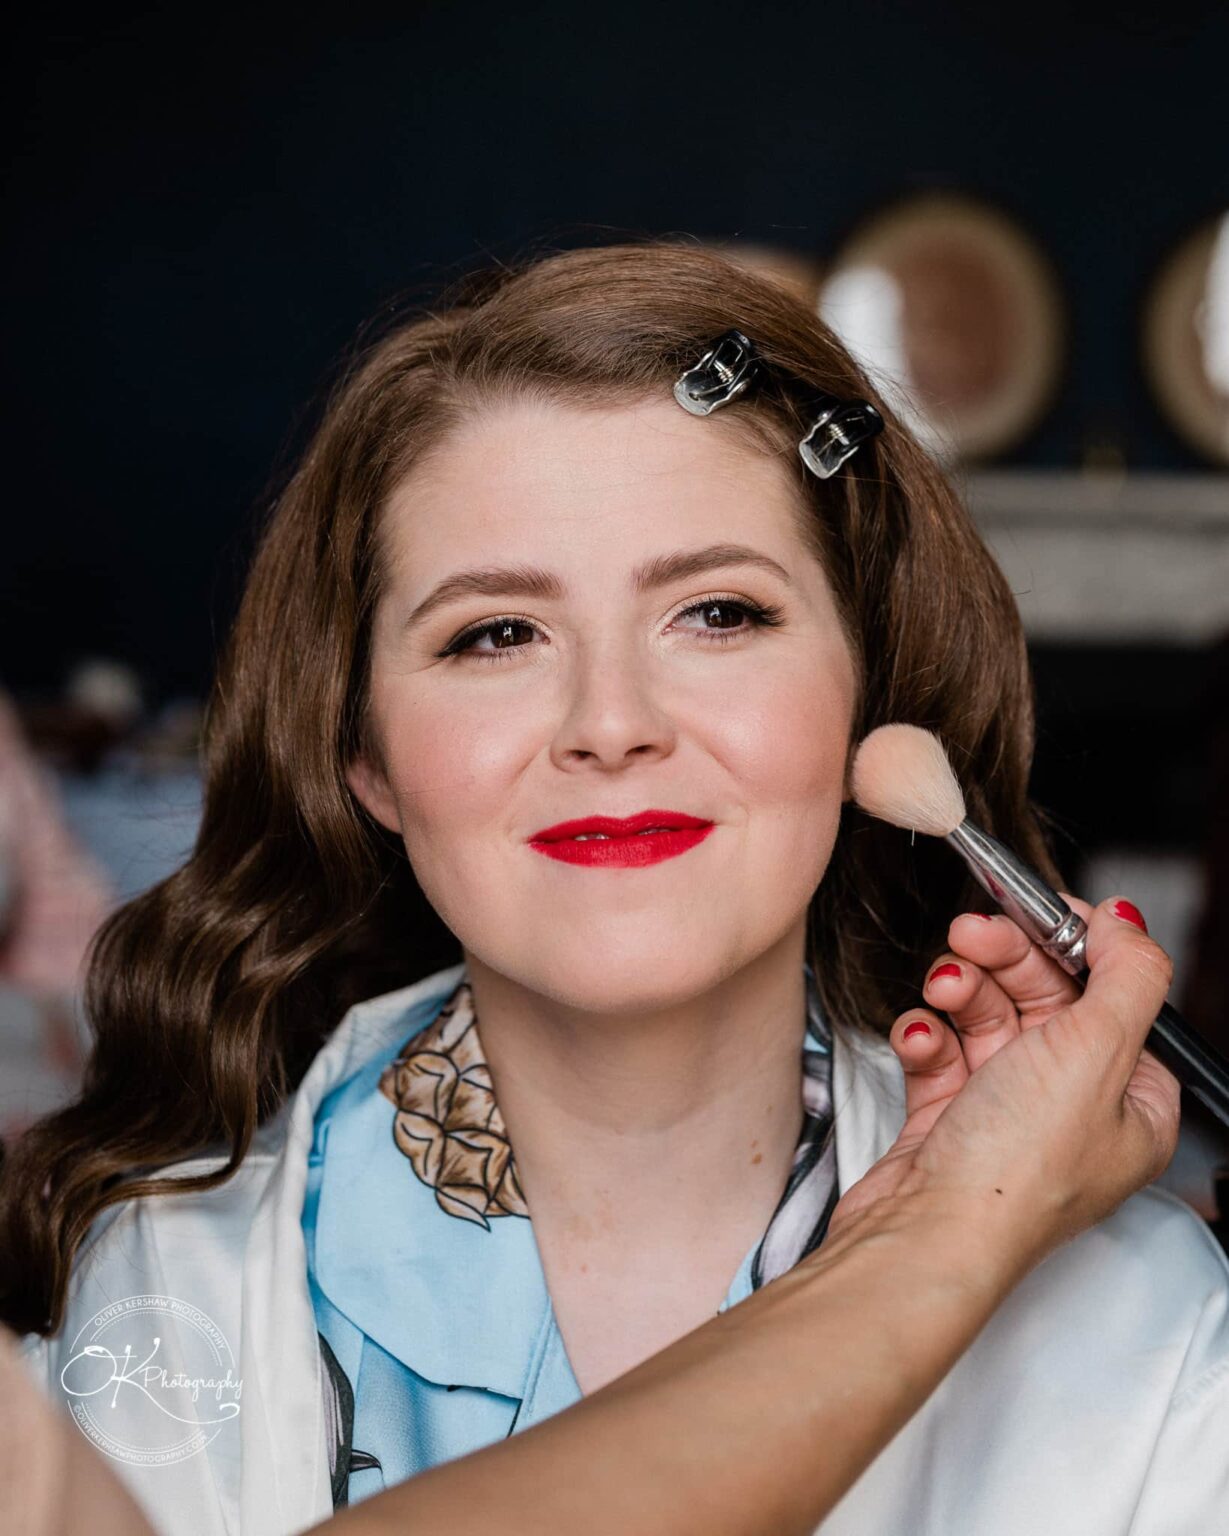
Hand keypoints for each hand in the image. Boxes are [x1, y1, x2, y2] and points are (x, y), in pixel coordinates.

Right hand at [827, 895, 1180, 1275]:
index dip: (1074, 946)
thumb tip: (1129, 923)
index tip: (1038, 908)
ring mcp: (1006, 1114)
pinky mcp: (947, 1120)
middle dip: (1002, 959)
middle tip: (972, 932)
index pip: (1112, 997)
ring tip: (941, 991)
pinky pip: (940, 1050)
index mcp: (1131, 1103)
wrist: (922, 1236)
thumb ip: (1126, 974)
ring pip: (985, 1016)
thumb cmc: (1014, 1176)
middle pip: (1043, 997)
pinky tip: (921, 1039)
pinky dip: (926, 1035)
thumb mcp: (1097, 1052)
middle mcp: (1072, 1109)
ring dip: (958, 992)